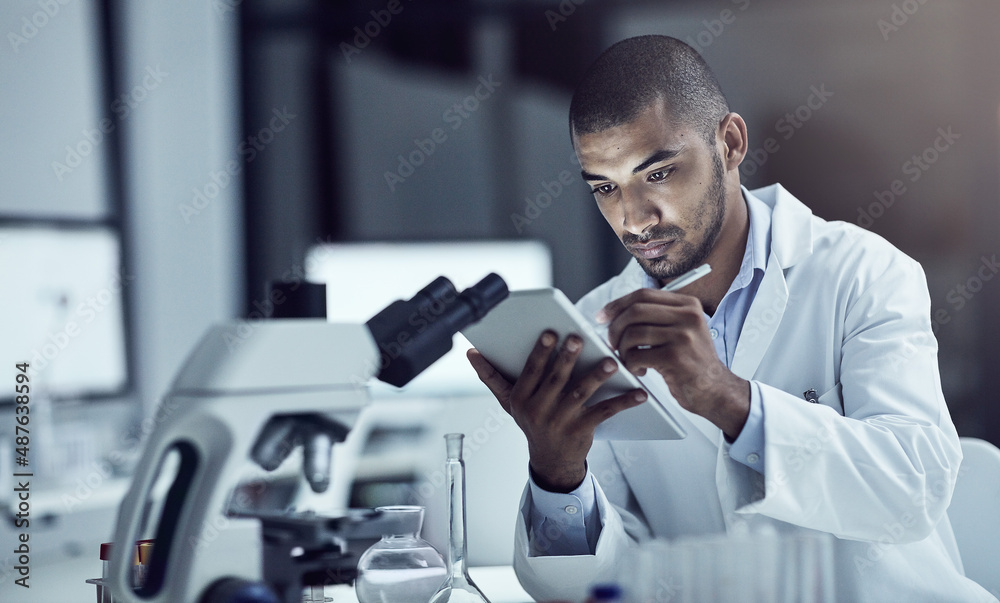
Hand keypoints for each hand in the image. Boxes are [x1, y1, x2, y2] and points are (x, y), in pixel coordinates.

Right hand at [467, 331, 646, 491]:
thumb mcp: (509, 402)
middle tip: (578, 338)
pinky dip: (623, 402)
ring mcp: (560, 422)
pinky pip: (604, 413)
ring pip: (580, 394)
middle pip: (555, 380)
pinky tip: (639, 393)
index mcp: (520, 399)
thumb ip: (491, 377)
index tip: (549, 333)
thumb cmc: (532, 421)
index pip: (530, 372)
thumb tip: (471, 353)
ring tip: (611, 362)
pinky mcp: (582, 431)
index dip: (540, 353)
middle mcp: (538, 411)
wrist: (550, 460)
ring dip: (597, 377)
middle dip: (567, 358)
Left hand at [598, 289, 749, 438]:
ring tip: (630, 359)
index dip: (617, 305)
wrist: (715, 391)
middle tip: (612, 343)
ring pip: (632, 333)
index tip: (602, 317)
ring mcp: (683, 336)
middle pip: (635, 311)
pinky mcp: (675, 358)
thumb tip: (613, 312)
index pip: (643, 295)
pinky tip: (641, 370)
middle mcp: (688, 316)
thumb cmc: (691, 361)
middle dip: (615, 328)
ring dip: (622, 349)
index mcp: (688, 304)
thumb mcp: (682, 329)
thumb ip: (656, 316)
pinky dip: (631, 364)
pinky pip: (636, 355)